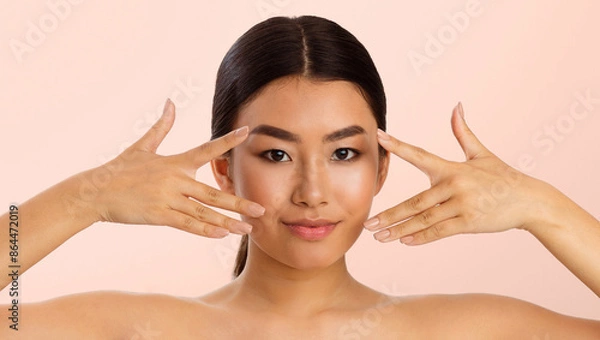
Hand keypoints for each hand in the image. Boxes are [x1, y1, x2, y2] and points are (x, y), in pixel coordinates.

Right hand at [90, 99, 264, 237]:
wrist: (95, 191)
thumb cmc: (119, 169)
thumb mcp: (142, 145)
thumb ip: (162, 126)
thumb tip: (170, 101)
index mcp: (175, 162)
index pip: (207, 149)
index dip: (228, 141)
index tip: (247, 133)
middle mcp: (175, 180)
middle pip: (213, 192)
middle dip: (239, 202)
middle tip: (262, 208)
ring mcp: (168, 199)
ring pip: (204, 212)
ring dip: (227, 221)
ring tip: (248, 228)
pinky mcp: (159, 215)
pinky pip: (186, 224)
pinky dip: (205, 229)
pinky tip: (222, 234)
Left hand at [364, 102, 548, 244]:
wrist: (529, 200)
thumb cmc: (502, 176)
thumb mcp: (481, 153)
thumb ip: (463, 132)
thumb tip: (457, 106)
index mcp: (452, 168)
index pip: (419, 155)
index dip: (398, 146)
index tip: (379, 137)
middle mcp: (454, 185)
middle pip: (415, 202)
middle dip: (389, 214)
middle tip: (367, 223)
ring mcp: (461, 205)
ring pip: (424, 220)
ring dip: (399, 230)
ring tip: (379, 237)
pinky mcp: (469, 222)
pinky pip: (440, 231)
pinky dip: (422, 237)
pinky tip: (404, 241)